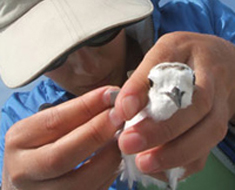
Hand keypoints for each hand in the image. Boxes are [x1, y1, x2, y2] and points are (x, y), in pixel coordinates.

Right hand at [2, 86, 122, 189]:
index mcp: (19, 140)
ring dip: (108, 157)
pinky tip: (116, 157)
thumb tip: (109, 99)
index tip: (110, 94)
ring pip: (81, 180)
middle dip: (96, 132)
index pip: (54, 122)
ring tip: (122, 138)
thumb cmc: (44, 145)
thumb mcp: (50, 127)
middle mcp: (23, 170)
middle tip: (120, 116)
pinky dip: (108, 173)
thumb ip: (76, 115)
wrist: (30, 177)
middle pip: (62, 155)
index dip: (86, 107)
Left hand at [114, 32, 234, 179]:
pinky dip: (185, 163)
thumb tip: (124, 109)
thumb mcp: (162, 54)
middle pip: (197, 110)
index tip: (123, 113)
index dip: (145, 92)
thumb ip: (142, 79)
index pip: (173, 75)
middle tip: (128, 144)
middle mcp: (212, 82)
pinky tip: (162, 169)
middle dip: (162, 131)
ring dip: (175, 153)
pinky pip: (208, 149)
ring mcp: (220, 106)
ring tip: (144, 163)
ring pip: (207, 134)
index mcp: (191, 57)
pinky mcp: (217, 126)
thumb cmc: (184, 57)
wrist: (219, 61)